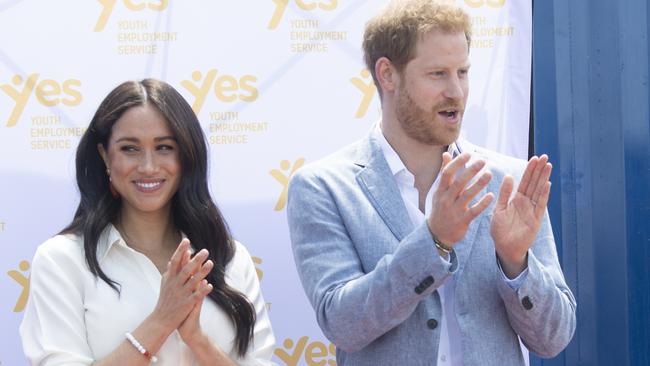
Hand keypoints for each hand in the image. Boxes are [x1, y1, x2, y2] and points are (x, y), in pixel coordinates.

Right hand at [150, 239, 212, 333]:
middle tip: (205, 250)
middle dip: (195, 260)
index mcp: (169, 279)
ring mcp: (180, 294)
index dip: (180, 251)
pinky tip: (210, 285)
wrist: (160, 320)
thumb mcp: (165, 284)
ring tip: (211, 263)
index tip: (186, 240)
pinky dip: (202, 290)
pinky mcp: (186, 304)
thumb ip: (169, 272)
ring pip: (192, 281)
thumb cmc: (164, 300)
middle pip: (185, 270)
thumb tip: (172, 259)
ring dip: (202, 272)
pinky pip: (195, 296)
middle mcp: (174, 285)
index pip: (175, 262)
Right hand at [428, 152, 493, 246]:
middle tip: (483, 161)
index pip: (447, 174)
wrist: (437, 234)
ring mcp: (454, 211)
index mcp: (440, 191)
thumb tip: (446, 154)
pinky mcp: (462, 221)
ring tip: (489, 174)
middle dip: (471, 171)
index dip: (457, 163)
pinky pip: (474, 211)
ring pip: (467, 195)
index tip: (468, 154)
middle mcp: (446, 199)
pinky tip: (491, 195)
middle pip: (458, 182)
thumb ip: (444, 173)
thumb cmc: (440, 209)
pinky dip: (482, 203)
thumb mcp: (439, 192)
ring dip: (479, 184)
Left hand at [491, 155, 551, 276]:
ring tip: (548, 165)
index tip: (534, 158)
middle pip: (534, 183)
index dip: (529, 170)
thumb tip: (509, 176)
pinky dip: (544, 194)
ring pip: (539, 191)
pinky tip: (547, 183)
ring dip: (543, 178)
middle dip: (539, 170)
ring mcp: (532, 210)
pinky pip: (540, 205)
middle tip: (545, 156)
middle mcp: (526, 203)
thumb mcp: (498, 209)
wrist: (504, 248)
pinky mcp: (536, 219)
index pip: (524, 181)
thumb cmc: (500, 230)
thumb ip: (504, 194)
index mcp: (516, 200)